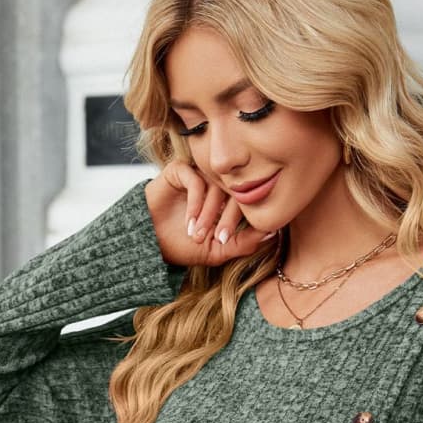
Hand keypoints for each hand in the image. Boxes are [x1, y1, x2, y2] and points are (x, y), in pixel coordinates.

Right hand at [144, 159, 277, 269]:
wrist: (148, 242)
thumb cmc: (182, 247)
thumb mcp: (218, 251)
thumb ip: (245, 243)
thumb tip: (273, 232)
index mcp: (227, 202)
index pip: (246, 202)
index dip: (239, 222)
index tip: (224, 241)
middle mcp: (215, 186)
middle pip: (234, 192)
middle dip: (225, 219)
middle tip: (215, 238)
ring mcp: (199, 176)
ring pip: (215, 187)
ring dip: (207, 213)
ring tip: (197, 234)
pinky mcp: (180, 170)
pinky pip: (196, 180)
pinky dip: (196, 202)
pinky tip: (189, 220)